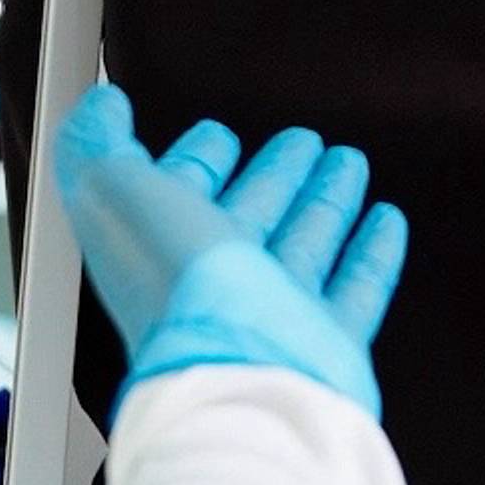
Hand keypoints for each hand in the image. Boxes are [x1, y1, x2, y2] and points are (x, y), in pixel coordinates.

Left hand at [53, 82, 408, 418]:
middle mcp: (218, 284)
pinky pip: (354, 289)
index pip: (178, 196)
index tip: (218, 134)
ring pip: (303, 246)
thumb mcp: (116, 193)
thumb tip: (99, 106)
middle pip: (249, 216)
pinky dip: (370, 254)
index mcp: (163, 250)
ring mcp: (274, 313)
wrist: (246, 377)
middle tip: (300, 143)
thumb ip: (99, 144)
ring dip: (324, 202)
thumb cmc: (182, 293)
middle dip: (273, 175)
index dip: (197, 161)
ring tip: (347, 163)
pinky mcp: (324, 340)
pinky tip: (385, 222)